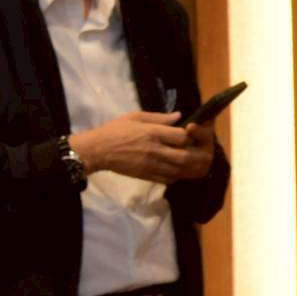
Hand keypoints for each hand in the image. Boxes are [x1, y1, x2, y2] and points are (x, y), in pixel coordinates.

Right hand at [68, 111, 213, 183]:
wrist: (96, 151)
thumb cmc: (114, 130)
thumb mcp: (135, 117)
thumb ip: (159, 117)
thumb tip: (179, 116)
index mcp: (153, 133)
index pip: (182, 137)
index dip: (192, 136)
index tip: (192, 134)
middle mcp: (155, 150)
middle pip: (186, 156)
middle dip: (197, 154)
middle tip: (200, 151)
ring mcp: (151, 165)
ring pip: (180, 170)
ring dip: (191, 167)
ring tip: (195, 161)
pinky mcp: (146, 176)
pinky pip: (169, 179)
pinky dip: (178, 175)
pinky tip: (178, 169)